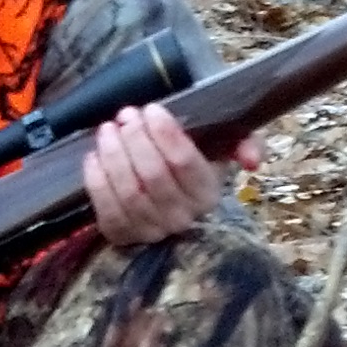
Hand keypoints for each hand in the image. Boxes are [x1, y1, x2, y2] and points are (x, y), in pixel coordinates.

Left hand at [83, 106, 259, 248]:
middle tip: (125, 114)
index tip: (151, 110)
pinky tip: (94, 156)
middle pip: (153, 176)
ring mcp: (152, 231)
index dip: (164, 134)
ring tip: (107, 130)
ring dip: (114, 156)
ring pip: (129, 192)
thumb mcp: (224, 149)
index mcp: (208, 193)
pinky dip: (97, 182)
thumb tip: (252, 160)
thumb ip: (244, 143)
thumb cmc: (195, 164)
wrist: (175, 201)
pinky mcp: (123, 237)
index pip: (184, 163)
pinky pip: (107, 211)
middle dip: (136, 140)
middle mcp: (182, 218)